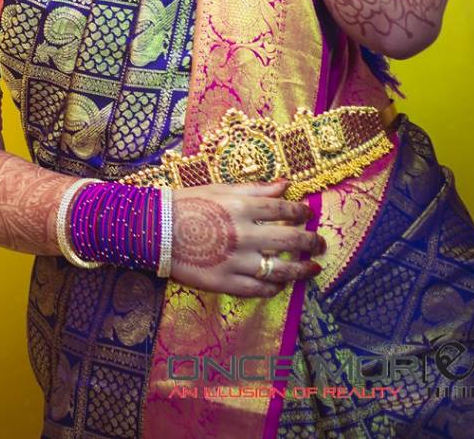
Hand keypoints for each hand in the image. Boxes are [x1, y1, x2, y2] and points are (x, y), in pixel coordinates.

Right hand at [165, 178, 326, 297]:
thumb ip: (256, 189)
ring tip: (313, 268)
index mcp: (242, 208)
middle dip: (312, 242)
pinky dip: (274, 288)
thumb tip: (286, 184)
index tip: (308, 214)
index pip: (285, 211)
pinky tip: (280, 284)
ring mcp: (236, 261)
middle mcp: (244, 235)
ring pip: (281, 270)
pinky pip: (259, 289)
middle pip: (291, 241)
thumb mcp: (220, 189)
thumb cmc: (186, 203)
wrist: (153, 229)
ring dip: (302, 270)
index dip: (302, 213)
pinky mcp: (225, 282)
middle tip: (320, 244)